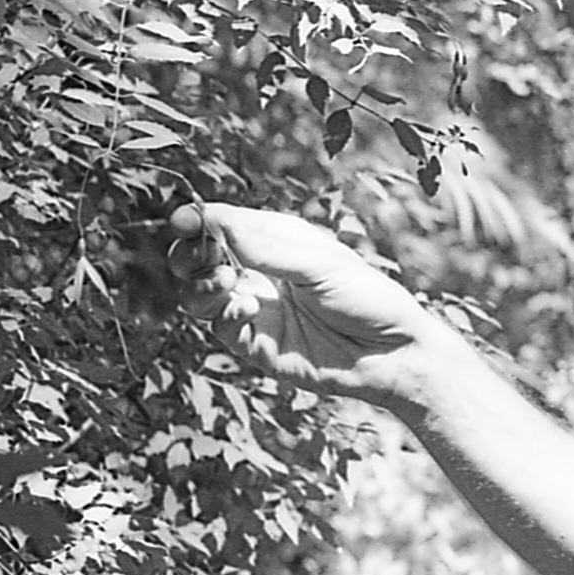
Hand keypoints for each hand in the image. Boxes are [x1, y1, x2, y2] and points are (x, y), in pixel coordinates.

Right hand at [173, 203, 462, 405]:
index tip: (183, 221)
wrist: (390, 354)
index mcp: (278, 239)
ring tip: (224, 281)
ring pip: (200, 292)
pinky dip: (223, 314)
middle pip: (200, 258)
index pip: (224, 223)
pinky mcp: (253, 343)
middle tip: (200, 255)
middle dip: (189, 253)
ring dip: (201, 284)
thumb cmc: (367, 298)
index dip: (198, 220)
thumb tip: (217, 222)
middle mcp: (259, 270)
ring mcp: (254, 306)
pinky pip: (218, 325)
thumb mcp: (321, 265)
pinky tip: (245, 309)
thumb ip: (268, 248)